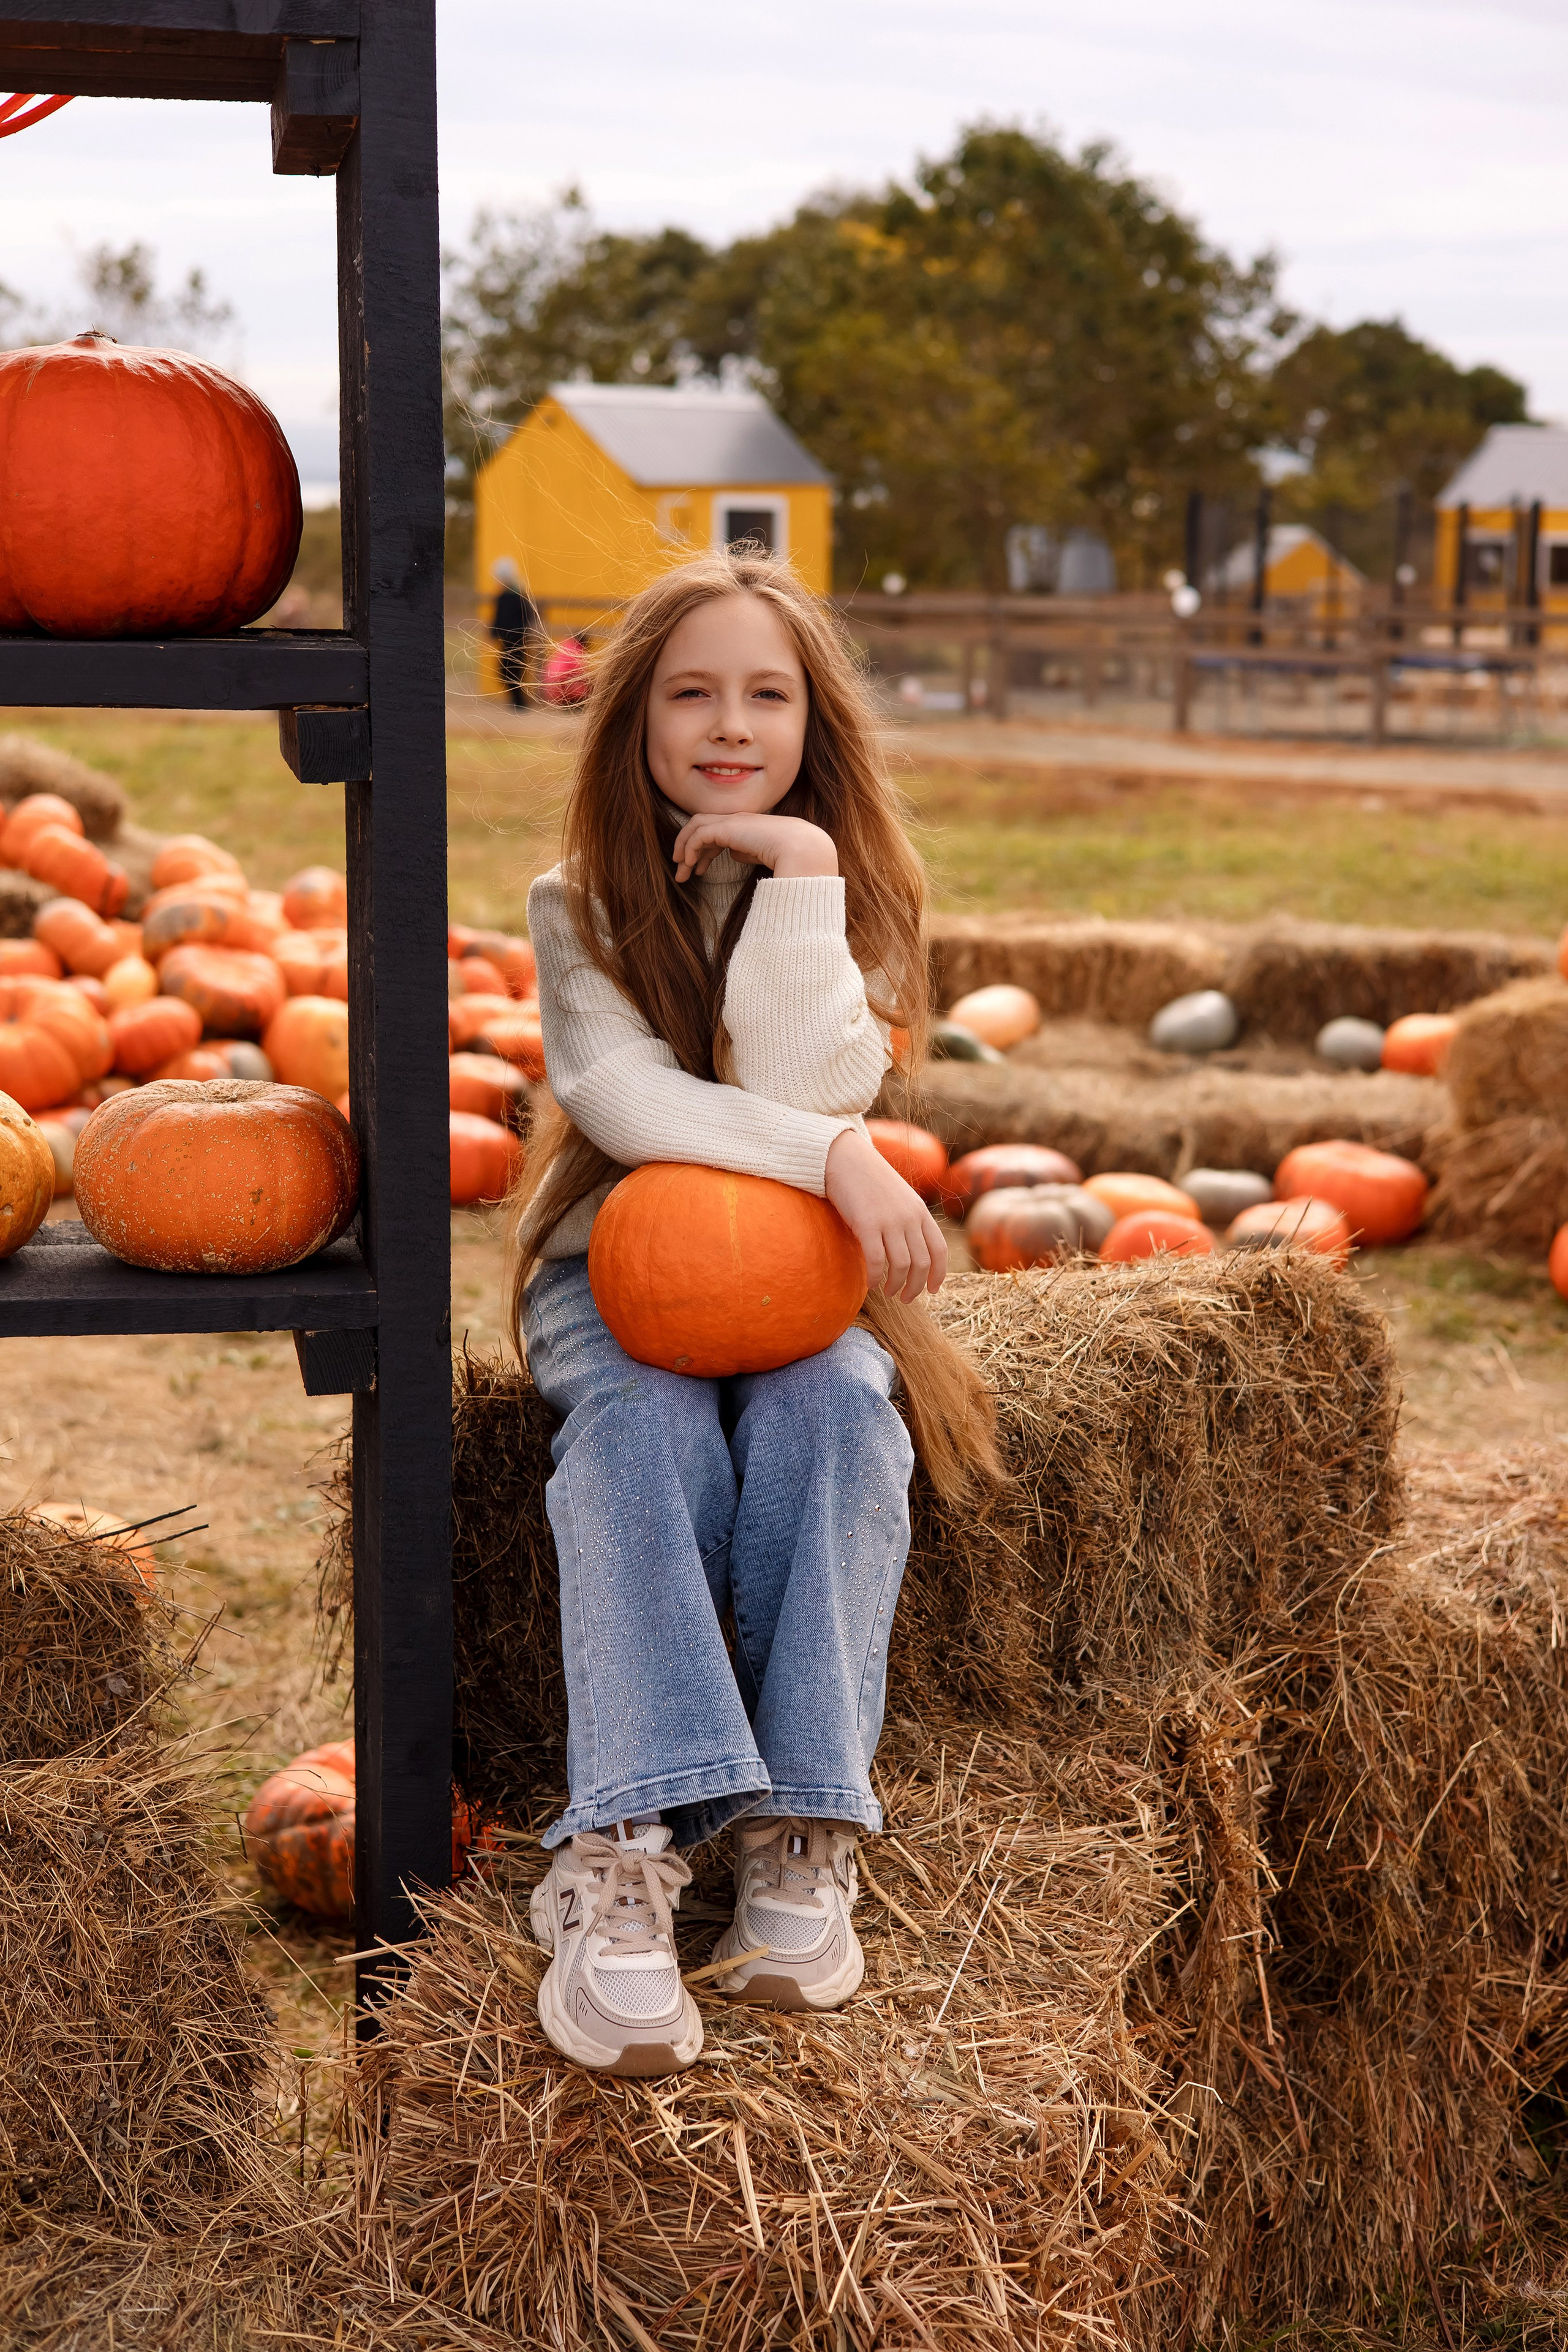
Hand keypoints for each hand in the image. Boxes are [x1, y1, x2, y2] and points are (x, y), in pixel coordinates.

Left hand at [671, 810, 836, 884]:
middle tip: (681, 872)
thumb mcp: (764, 856)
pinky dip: (691, 848)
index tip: (697, 870)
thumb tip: (733, 854)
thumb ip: (748, 853)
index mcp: (747, 826)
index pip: (716, 832)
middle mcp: (738, 820)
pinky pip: (700, 834)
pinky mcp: (728, 828)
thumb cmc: (791, 857)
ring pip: (696, 826)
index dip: (703, 851)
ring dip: (684, 847)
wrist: (802, 849)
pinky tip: (690, 864)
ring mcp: (733, 821)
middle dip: (687, 849)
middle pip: (702, 827)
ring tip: (680, 870)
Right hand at [824, 1128, 946, 1303]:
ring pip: (901, 1265)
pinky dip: (875, 1277)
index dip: (938, 1274)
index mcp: (920, 1212)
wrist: (846, 1158)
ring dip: (896, 1285)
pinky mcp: (866, 1223)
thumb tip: (910, 1252)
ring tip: (889, 1292)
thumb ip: (908, 1221)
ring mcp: (889, 1220)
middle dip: (916, 1287)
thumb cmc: (869, 1180)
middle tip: (906, 1299)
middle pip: (922, 1263)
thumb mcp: (899, 1199)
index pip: (939, 1250)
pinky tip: (871, 1283)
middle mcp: (909, 1217)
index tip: (932, 1290)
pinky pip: (876, 1260)